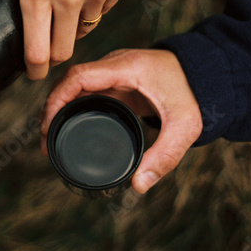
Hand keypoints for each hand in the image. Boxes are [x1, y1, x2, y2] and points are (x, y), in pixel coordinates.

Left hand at [0, 0, 134, 79]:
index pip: (37, 52)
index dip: (35, 70)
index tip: (34, 72)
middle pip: (64, 51)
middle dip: (54, 54)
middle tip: (48, 45)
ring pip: (86, 27)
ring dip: (75, 24)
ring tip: (66, 4)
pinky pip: (106, 5)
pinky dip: (97, 2)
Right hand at [39, 49, 202, 193]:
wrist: (205, 72)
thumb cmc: (195, 93)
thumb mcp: (184, 126)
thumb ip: (164, 157)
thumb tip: (138, 186)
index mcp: (126, 68)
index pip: (78, 76)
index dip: (57, 98)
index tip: (47, 124)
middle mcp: (114, 65)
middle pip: (69, 81)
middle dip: (51, 108)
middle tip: (45, 139)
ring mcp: (112, 70)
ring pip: (73, 84)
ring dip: (57, 105)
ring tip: (49, 135)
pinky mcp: (114, 78)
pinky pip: (84, 88)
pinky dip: (70, 104)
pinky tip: (64, 122)